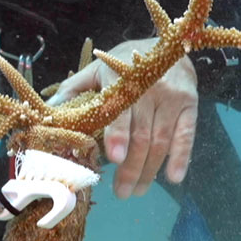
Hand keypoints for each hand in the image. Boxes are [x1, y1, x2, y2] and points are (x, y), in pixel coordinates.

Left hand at [47, 38, 197, 198]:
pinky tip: (174, 177)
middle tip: (121, 192)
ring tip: (137, 190)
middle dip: (131, 167)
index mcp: (122, 78)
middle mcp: (150, 87)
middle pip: (142, 134)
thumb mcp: (98, 70)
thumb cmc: (124, 65)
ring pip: (161, 140)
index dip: (118, 134)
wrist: (167, 47)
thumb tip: (50, 110)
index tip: (113, 158)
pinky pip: (186, 134)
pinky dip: (181, 157)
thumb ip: (74, 89)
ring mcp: (172, 97)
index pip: (120, 110)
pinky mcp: (190, 104)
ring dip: (150, 170)